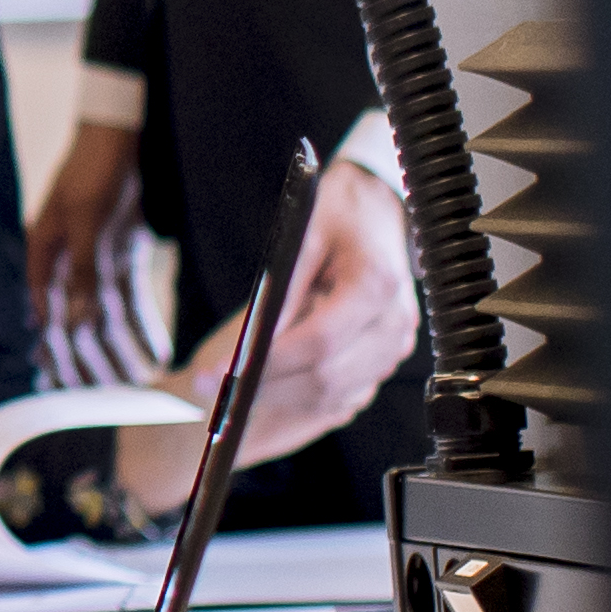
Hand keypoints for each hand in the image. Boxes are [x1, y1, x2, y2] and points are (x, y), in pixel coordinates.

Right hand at [27, 97, 151, 387]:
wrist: (119, 129)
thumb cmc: (93, 168)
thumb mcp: (85, 219)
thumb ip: (82, 272)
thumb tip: (77, 322)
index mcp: (45, 254)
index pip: (50, 316)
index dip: (58, 353)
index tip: (70, 391)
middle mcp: (66, 262)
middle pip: (78, 321)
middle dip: (93, 359)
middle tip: (110, 398)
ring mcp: (93, 258)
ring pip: (105, 314)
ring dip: (119, 348)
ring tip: (137, 382)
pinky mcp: (120, 251)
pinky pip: (129, 296)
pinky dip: (141, 322)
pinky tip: (155, 347)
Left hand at [251, 158, 420, 447]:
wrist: (377, 212)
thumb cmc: (339, 216)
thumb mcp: (302, 234)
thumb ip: (282, 287)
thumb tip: (255, 340)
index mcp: (375, 285)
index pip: (319, 341)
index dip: (268, 362)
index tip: (222, 373)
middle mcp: (394, 323)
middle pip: (327, 378)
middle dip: (267, 388)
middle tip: (214, 390)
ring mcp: (396, 345)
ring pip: (335, 395)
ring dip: (283, 398)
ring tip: (235, 390)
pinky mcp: (388, 358)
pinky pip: (345, 394)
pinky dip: (304, 397)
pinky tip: (271, 384)